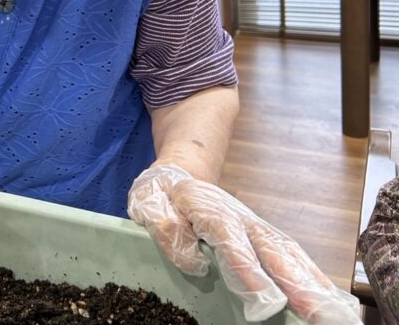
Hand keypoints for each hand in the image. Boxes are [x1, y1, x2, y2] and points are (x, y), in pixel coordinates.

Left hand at [128, 164, 359, 323]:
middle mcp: (241, 218)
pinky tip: (332, 300)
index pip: (230, 240)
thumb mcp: (148, 202)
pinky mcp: (264, 237)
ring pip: (289, 253)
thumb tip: (193, 261)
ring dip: (313, 283)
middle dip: (296, 283)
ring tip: (336, 314)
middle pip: (272, 249)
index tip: (265, 302)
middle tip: (317, 315)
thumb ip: (164, 226)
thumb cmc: (162, 193)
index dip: (248, 269)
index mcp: (208, 209)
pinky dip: (314, 277)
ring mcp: (256, 227)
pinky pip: (293, 256)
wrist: (180, 174)